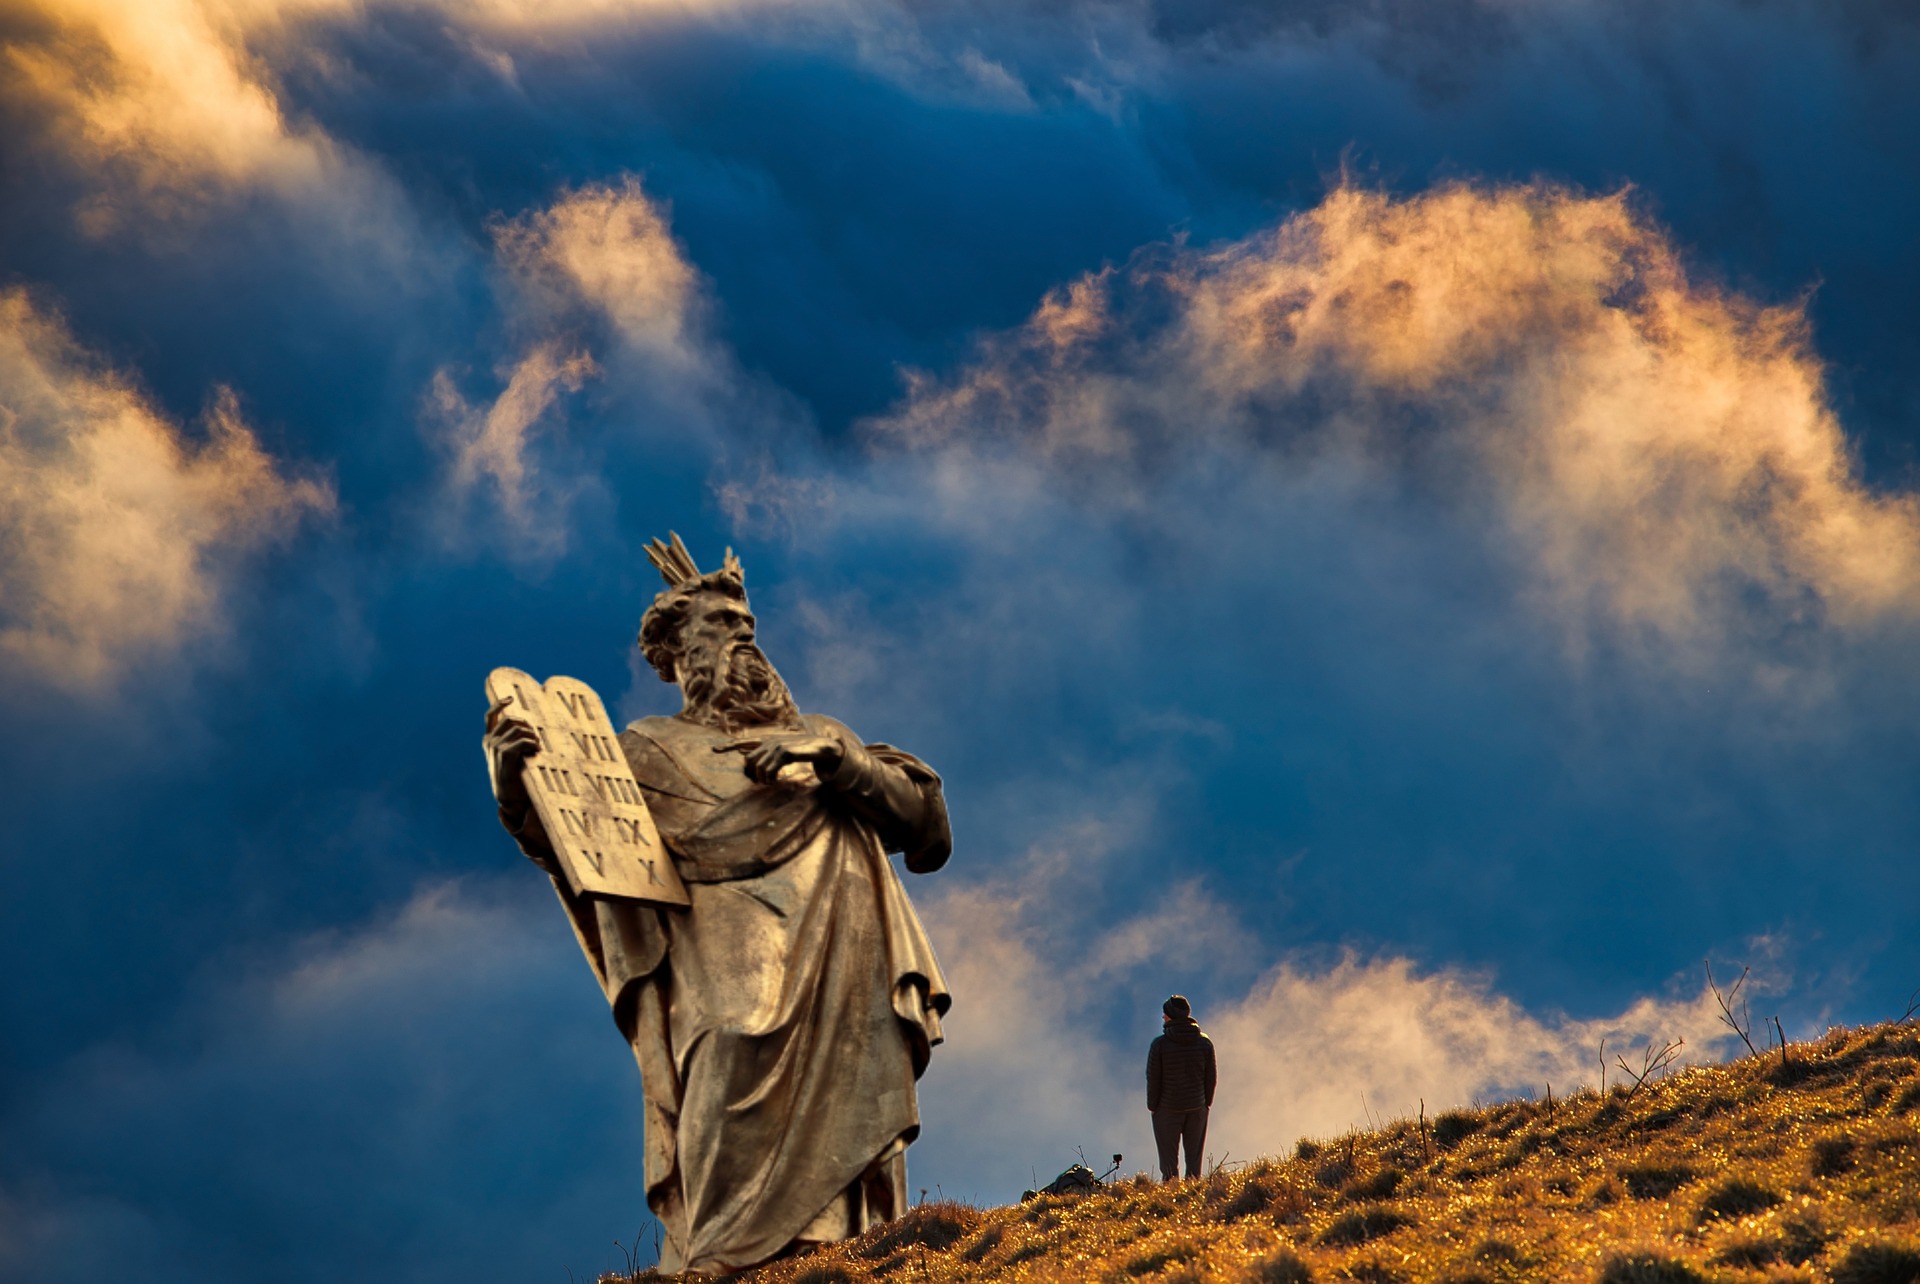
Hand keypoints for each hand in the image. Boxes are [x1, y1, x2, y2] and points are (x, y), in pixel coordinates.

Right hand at [483, 694, 541, 808]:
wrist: (508, 796)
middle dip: (527, 725)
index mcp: (488, 739)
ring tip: (537, 747)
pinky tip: (536, 751)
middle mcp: (490, 741)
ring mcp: (496, 747)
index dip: (499, 704)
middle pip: (511, 720)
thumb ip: (511, 740)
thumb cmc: (513, 775)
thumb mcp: (508, 754)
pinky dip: (533, 744)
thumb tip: (524, 725)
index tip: (510, 698)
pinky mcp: (505, 754)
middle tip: (535, 737)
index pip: (490, 715)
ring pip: (519, 729)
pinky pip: (523, 741)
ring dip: (533, 736)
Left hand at [714, 732, 845, 785]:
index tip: (714, 749)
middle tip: (762, 782)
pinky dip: (770, 778)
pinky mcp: (784, 753)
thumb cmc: (800, 750)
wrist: (820, 746)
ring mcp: (776, 746)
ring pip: (758, 767)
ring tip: (770, 782)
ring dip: (762, 779)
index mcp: (767, 740)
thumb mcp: (781, 749)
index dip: (728, 745)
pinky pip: (769, 769)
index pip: (744, 742)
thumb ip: (765, 751)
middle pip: (748, 761)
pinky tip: (775, 781)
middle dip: (752, 774)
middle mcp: (769, 741)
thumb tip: (745, 755)